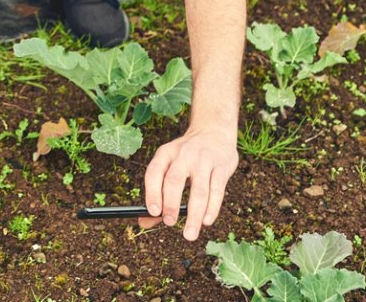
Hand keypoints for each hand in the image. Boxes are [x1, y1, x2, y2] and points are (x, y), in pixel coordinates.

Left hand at [139, 125, 238, 240]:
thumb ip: (158, 194)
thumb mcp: (169, 166)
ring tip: (189, 235)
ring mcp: (204, 160)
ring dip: (194, 215)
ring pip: (199, 190)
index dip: (151, 192)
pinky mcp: (222, 167)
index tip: (153, 212)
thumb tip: (143, 222)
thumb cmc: (186, 157)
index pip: (154, 172)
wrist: (214, 132)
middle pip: (174, 181)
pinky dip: (212, 208)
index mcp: (165, 153)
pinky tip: (206, 221)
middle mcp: (183, 155)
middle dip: (170, 204)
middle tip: (169, 223)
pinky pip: (217, 190)